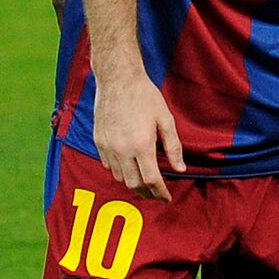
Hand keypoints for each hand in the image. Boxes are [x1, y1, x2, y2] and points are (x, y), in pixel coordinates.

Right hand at [92, 66, 182, 200]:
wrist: (117, 80)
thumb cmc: (145, 97)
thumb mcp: (166, 120)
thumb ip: (173, 147)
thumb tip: (180, 169)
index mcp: (141, 145)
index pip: (151, 180)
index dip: (160, 192)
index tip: (167, 198)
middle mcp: (121, 150)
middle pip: (134, 184)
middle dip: (147, 193)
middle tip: (157, 194)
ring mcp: (107, 147)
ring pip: (119, 177)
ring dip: (133, 184)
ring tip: (145, 183)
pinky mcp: (98, 141)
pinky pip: (108, 166)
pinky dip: (120, 172)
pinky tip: (130, 168)